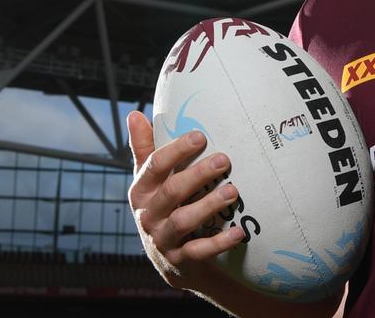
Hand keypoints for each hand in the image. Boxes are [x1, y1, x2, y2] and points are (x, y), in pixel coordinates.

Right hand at [127, 110, 245, 290]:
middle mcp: (148, 215)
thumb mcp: (151, 181)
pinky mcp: (179, 259)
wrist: (170, 261)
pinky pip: (198, 251)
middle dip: (198, 174)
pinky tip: (239, 232)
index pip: (155, 166)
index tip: (200, 136)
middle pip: (172, 191)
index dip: (176, 150)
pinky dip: (219, 242)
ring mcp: (162, 239)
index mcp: (141, 191)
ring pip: (183, 220)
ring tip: (233, 191)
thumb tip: (135, 114)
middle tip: (225, 160)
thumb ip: (145, 149)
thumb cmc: (164, 208)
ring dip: (209, 205)